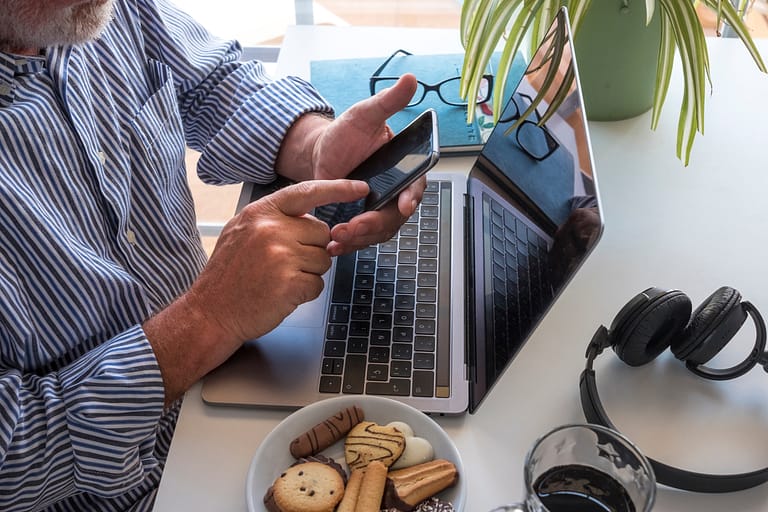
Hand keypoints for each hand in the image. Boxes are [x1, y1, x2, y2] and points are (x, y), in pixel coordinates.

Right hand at [144, 180, 367, 402]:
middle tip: (284, 264)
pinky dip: (305, 292)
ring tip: (278, 279)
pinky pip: (318, 284)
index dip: (338, 189)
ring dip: (308, 273)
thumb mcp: (241, 232)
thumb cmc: (228, 276)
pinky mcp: (291, 282)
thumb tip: (308, 218)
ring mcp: (282, 255)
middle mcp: (272, 229)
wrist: (210, 313)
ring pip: (324, 260)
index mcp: (261, 213)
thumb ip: (274, 220)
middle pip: (322, 232)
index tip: (360, 188)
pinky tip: (281, 294)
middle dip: (312, 249)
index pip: (307, 192)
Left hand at [311, 74, 426, 254]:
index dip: (412, 197)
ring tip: (340, 236)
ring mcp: (377, 208)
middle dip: (376, 224)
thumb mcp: (364, 114)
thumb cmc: (345, 134)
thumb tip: (410, 80)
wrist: (320, 153)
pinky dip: (350, 244)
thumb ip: (388, 102)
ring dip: (362, 238)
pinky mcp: (359, 220)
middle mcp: (394, 192)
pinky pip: (361, 238)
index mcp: (403, 168)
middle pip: (395, 217)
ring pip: (379, 232)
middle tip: (356, 225)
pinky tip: (335, 245)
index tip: (404, 204)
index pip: (415, 186)